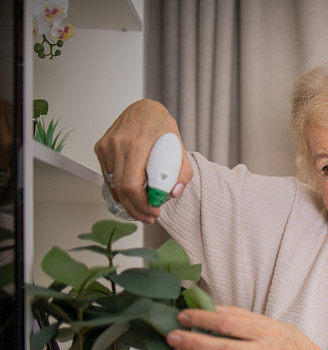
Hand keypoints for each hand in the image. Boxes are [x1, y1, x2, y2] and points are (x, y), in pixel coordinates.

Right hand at [94, 99, 193, 222]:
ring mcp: (107, 145)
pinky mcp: (101, 146)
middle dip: (135, 209)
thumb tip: (172, 194)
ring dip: (126, 202)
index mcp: (139, 145)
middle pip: (121, 189)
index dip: (141, 204)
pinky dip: (118, 189)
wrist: (144, 109)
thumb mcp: (180, 149)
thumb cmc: (163, 129)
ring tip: (141, 209)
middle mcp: (119, 144)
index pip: (131, 185)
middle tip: (148, 218)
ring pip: (112, 184)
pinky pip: (107, 175)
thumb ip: (182, 173)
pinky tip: (130, 196)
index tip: (154, 212)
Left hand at [166, 305, 327, 349]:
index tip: (184, 315)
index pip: (229, 323)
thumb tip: (211, 308)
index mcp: (265, 332)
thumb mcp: (272, 322)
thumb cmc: (290, 343)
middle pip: (222, 348)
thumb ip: (242, 316)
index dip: (203, 318)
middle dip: (193, 341)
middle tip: (173, 335)